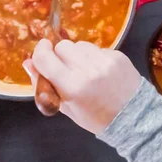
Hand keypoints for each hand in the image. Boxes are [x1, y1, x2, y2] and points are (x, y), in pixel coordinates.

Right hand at [23, 39, 141, 134]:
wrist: (133, 116)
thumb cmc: (95, 117)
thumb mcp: (66, 107)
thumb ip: (45, 85)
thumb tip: (28, 62)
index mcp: (72, 86)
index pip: (45, 58)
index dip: (40, 51)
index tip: (41, 50)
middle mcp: (88, 70)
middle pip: (62, 46)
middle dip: (60, 54)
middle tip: (66, 67)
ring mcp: (105, 60)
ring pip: (80, 44)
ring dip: (77, 54)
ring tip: (85, 70)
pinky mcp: (118, 55)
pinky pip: (97, 48)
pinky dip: (94, 57)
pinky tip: (100, 71)